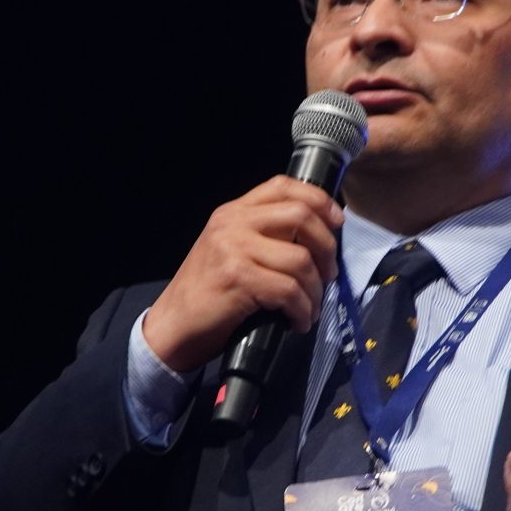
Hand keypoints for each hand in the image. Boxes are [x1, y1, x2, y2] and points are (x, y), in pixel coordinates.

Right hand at [143, 177, 343, 372]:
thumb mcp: (230, 250)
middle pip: (300, 215)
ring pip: (300, 259)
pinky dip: (302, 310)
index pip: (283, 185)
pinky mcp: (238, 278)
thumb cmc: (207, 293)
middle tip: (329, 274)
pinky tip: (298, 321)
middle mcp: (232, 223)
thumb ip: (262, 236)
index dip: (319, 200)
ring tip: (311, 308)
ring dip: (315, 290)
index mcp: (233, 212)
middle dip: (326, 247)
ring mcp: (234, 249)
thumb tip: (315, 238)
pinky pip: (289, 290)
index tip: (337, 223)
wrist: (173, 325)